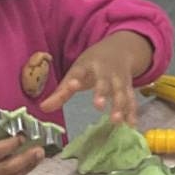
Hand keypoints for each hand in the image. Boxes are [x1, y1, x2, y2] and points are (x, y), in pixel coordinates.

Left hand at [40, 31, 154, 123]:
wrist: (120, 49)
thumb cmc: (93, 64)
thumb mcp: (76, 71)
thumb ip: (61, 92)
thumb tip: (43, 109)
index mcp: (88, 65)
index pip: (79, 71)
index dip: (74, 80)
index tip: (71, 86)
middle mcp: (105, 71)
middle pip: (104, 82)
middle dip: (102, 93)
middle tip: (98, 106)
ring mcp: (119, 79)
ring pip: (121, 92)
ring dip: (120, 106)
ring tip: (116, 121)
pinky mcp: (129, 87)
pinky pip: (131, 100)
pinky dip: (132, 112)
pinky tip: (131, 125)